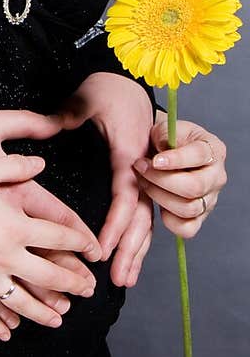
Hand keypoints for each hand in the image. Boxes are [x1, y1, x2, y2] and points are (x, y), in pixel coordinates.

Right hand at [0, 154, 101, 340]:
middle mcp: (6, 258)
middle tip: (88, 290)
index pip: (58, 238)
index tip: (92, 250)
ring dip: (45, 313)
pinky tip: (9, 334)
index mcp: (14, 228)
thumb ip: (14, 165)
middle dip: (73, 284)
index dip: (80, 243)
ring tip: (59, 319)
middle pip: (50, 277)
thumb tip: (40, 162)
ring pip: (23, 303)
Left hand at [55, 72, 152, 265]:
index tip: (103, 248)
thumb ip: (72, 111)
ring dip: (136, 251)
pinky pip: (139, 213)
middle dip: (131, 249)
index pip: (126, 195)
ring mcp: (142, 176)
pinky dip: (135, 238)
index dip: (116, 224)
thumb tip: (57, 123)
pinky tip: (128, 260)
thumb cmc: (107, 88)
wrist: (125, 81)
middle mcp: (140, 169)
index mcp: (129, 153)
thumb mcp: (88, 96)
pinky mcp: (137, 179)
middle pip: (140, 217)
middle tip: (119, 279)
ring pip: (144, 220)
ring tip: (125, 279)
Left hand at [134, 115, 226, 236]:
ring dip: (159, 196)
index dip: (176, 160)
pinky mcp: (199, 217)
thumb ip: (164, 136)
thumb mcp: (165, 128)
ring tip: (143, 181)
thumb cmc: (166, 140)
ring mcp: (210, 199)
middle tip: (140, 168)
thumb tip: (160, 157)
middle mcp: (216, 176)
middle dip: (161, 179)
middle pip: (194, 187)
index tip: (155, 160)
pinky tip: (156, 203)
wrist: (164, 152)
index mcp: (213, 149)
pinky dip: (168, 220)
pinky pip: (187, 228)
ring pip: (188, 208)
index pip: (199, 156)